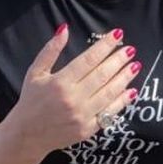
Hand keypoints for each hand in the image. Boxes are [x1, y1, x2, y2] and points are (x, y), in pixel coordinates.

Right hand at [7, 24, 138, 154]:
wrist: (27, 135)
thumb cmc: (31, 100)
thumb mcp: (35, 72)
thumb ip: (51, 50)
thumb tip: (65, 29)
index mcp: (60, 82)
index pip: (88, 60)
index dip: (104, 46)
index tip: (117, 35)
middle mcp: (73, 98)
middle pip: (102, 75)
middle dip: (118, 60)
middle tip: (131, 50)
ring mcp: (82, 115)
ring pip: (109, 93)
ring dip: (124, 78)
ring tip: (134, 66)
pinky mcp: (88, 129)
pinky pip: (109, 113)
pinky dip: (122, 101)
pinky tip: (131, 91)